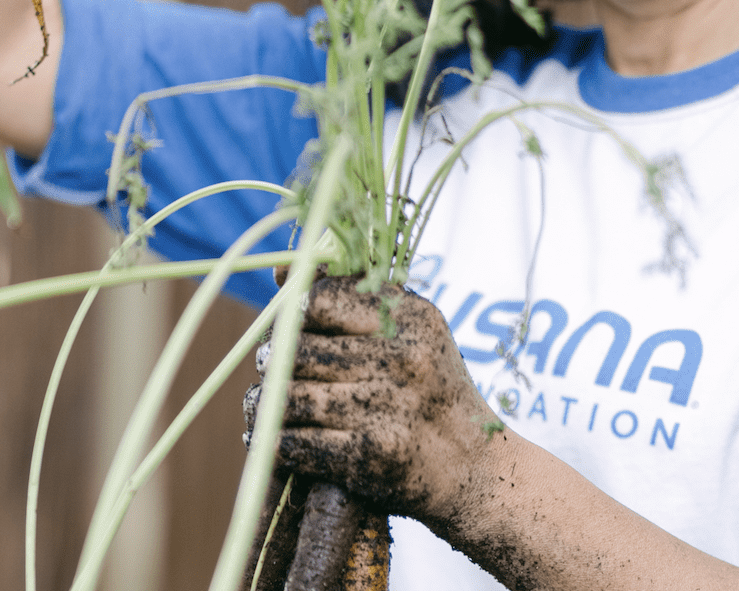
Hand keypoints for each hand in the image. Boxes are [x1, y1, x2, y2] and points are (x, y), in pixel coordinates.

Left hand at [246, 276, 502, 524]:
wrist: (475, 467)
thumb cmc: (433, 390)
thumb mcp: (415, 331)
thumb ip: (356, 298)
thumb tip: (281, 271)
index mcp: (411, 319)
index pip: (322, 301)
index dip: (295, 315)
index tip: (292, 328)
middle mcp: (399, 359)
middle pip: (299, 351)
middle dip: (275, 360)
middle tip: (272, 367)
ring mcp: (384, 410)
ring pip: (290, 397)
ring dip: (265, 402)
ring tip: (264, 401)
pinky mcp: (367, 457)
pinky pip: (295, 443)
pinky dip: (274, 440)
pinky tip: (272, 436)